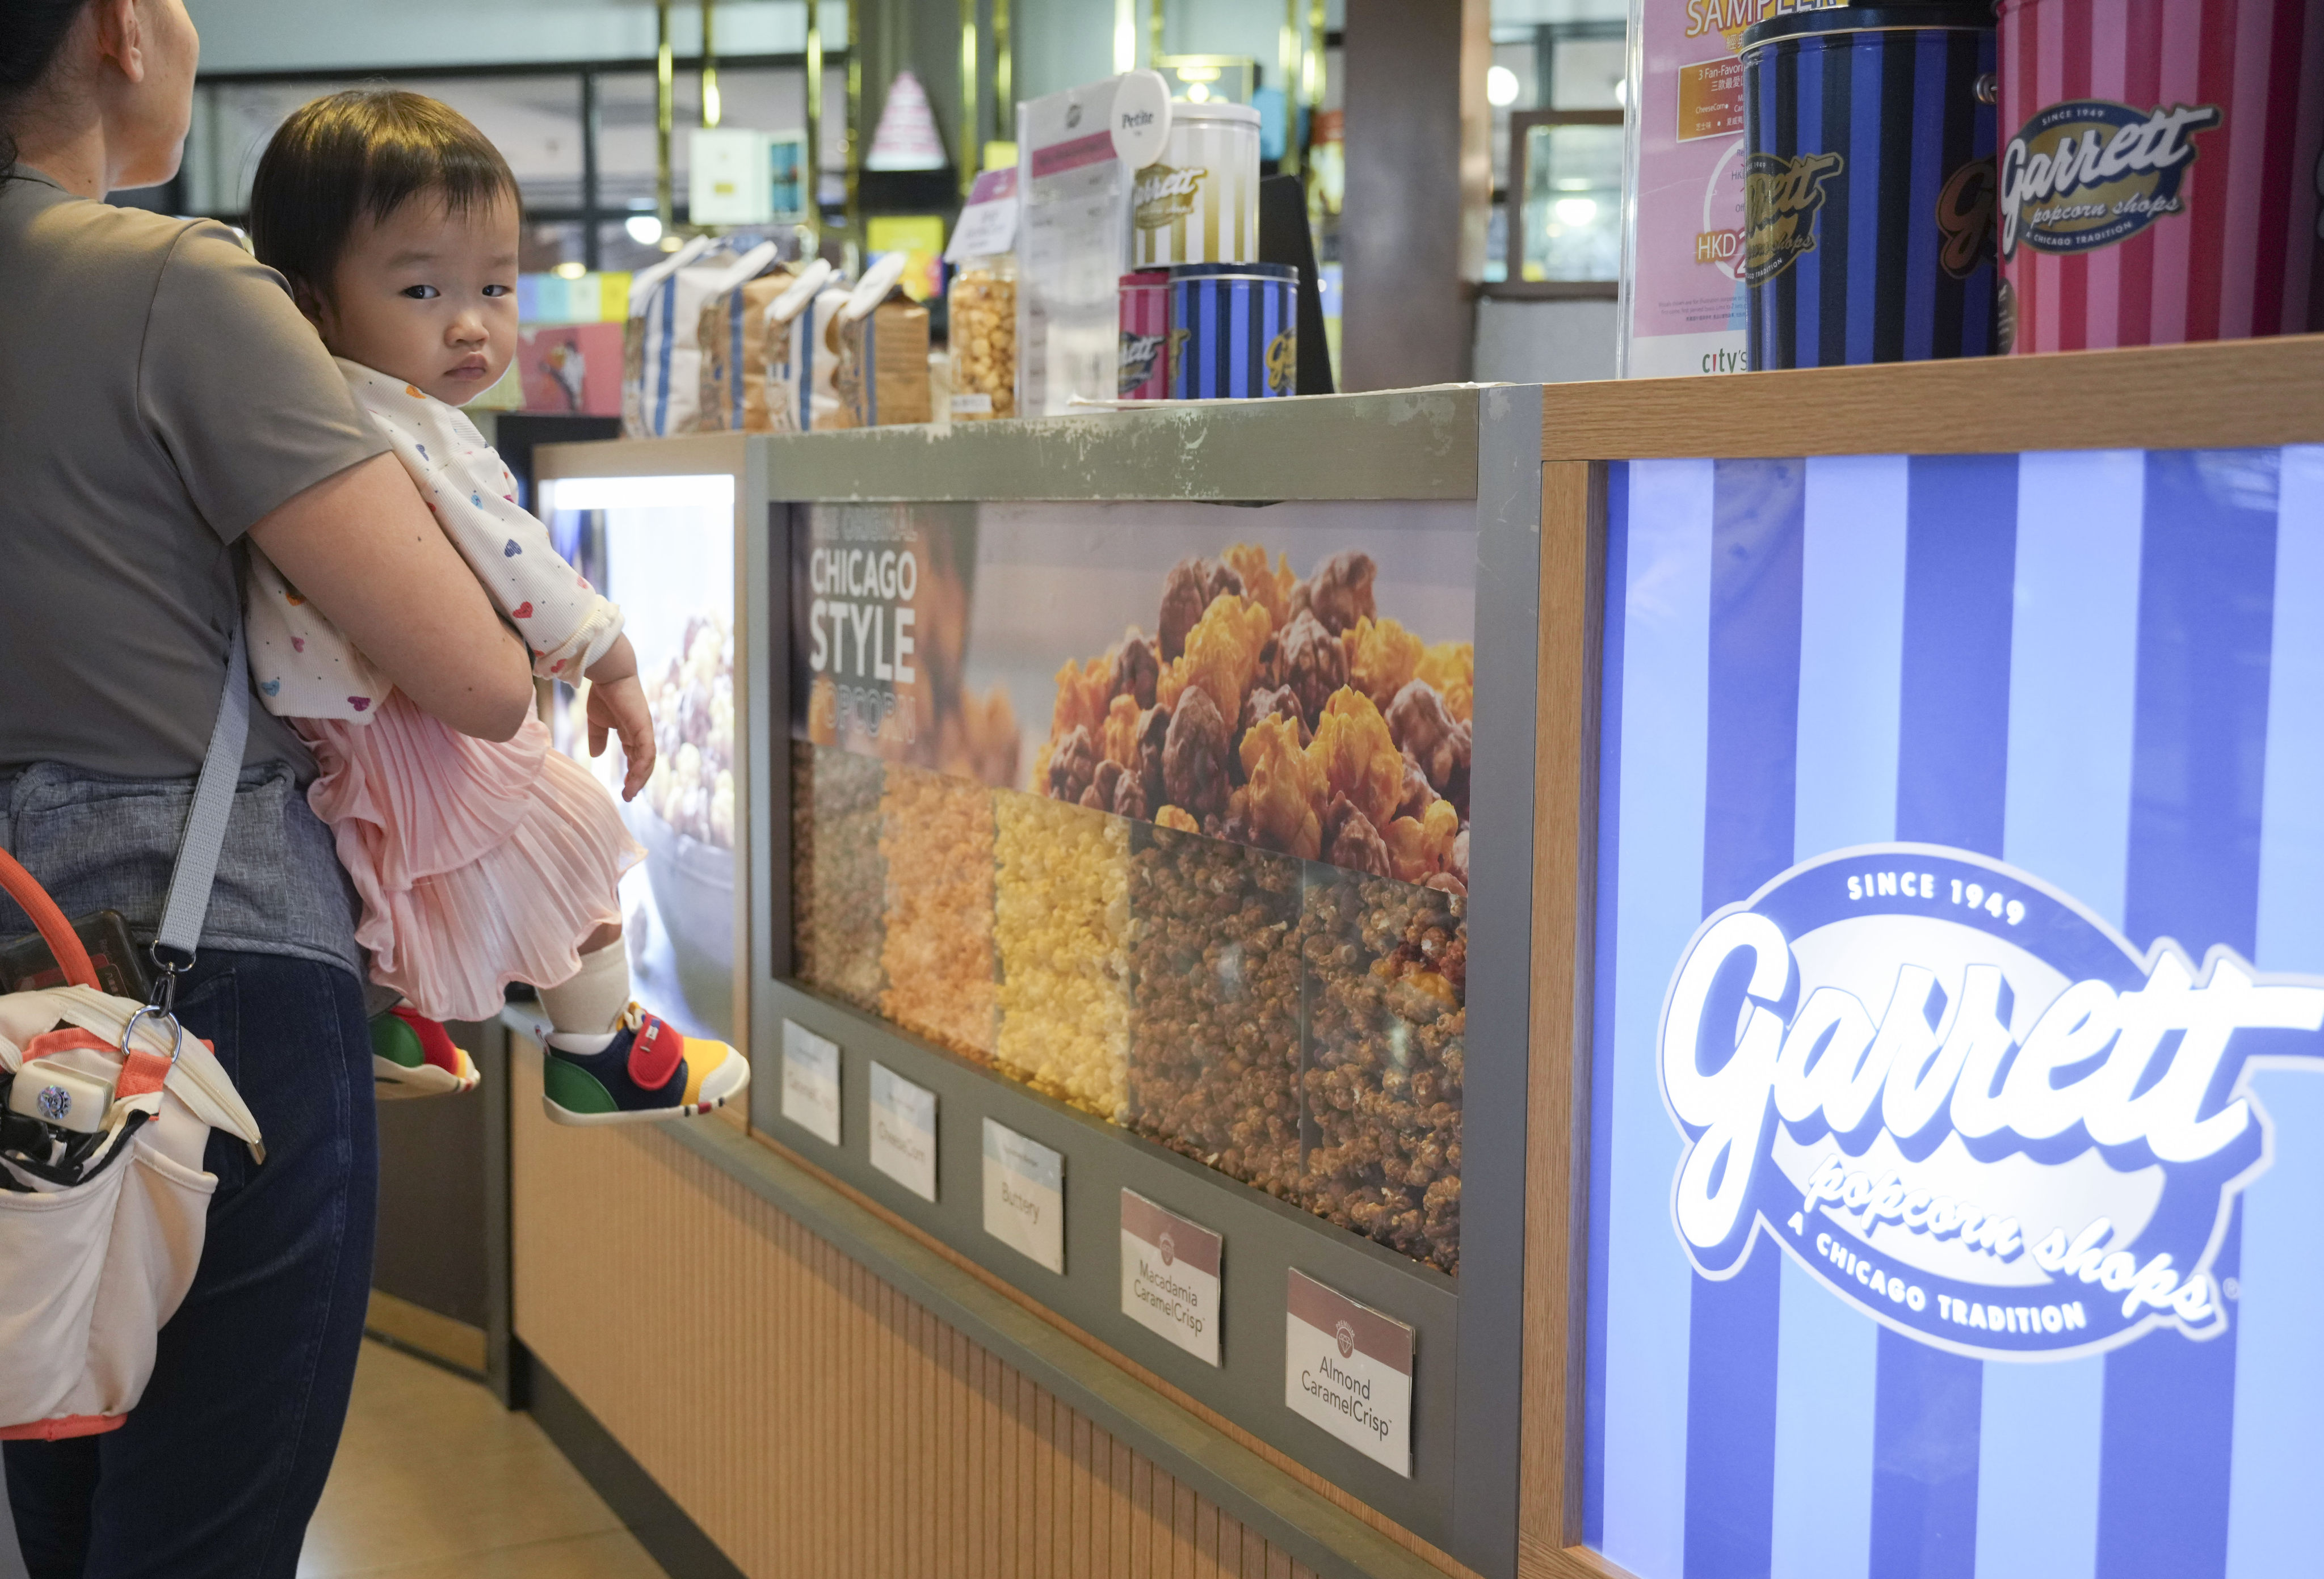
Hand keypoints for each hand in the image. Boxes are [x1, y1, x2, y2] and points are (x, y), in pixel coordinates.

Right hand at [584, 637, 654, 799]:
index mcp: (631, 732)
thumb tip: (597, 755)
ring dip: (640, 778)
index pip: (635, 757)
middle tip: (628, 795)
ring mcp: (644, 731)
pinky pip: (647, 752)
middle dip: (637, 779)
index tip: (626, 788)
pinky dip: (642, 767)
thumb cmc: (604, 693)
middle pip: (643, 762)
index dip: (632, 772)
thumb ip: (598, 738)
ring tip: (630, 793)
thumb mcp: (597, 721)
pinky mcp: (643, 728)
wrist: (610, 674)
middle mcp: (640, 733)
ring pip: (647, 761)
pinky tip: (635, 779)